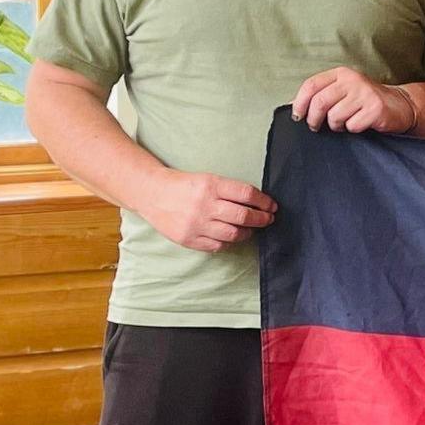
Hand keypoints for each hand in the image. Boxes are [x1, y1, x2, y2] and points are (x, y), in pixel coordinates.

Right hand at [139, 169, 276, 252]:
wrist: (152, 193)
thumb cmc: (185, 185)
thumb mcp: (209, 179)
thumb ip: (230, 191)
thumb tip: (258, 203)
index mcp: (212, 186)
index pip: (247, 195)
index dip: (264, 202)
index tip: (272, 206)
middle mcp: (205, 205)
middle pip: (243, 216)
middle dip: (262, 219)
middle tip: (268, 219)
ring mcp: (196, 224)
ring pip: (233, 234)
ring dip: (248, 232)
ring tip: (252, 229)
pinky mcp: (188, 239)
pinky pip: (217, 245)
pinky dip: (229, 242)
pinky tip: (232, 236)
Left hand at [291, 67, 418, 133]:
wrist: (401, 105)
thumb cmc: (366, 101)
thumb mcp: (343, 92)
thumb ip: (321, 95)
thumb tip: (293, 106)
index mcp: (341, 74)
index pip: (311, 85)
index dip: (299, 103)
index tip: (297, 116)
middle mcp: (353, 80)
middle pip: (320, 102)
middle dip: (313, 119)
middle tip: (316, 127)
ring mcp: (365, 93)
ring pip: (335, 116)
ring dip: (336, 126)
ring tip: (345, 123)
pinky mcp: (375, 108)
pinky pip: (352, 125)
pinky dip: (352, 130)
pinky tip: (360, 124)